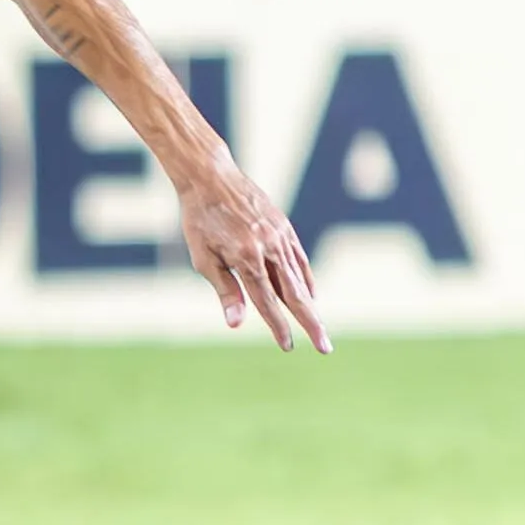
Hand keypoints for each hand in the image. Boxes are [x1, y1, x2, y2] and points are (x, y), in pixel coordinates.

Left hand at [177, 167, 329, 352]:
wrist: (211, 177)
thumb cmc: (200, 220)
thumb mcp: (203, 257)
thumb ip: (225, 290)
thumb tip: (236, 324)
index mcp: (247, 259)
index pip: (267, 302)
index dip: (278, 326)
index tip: (287, 346)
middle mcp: (269, 249)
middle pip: (295, 294)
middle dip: (310, 323)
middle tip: (324, 347)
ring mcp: (281, 237)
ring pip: (300, 278)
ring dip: (310, 305)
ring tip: (317, 326)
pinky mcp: (284, 228)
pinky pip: (299, 260)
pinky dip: (306, 280)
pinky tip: (310, 296)